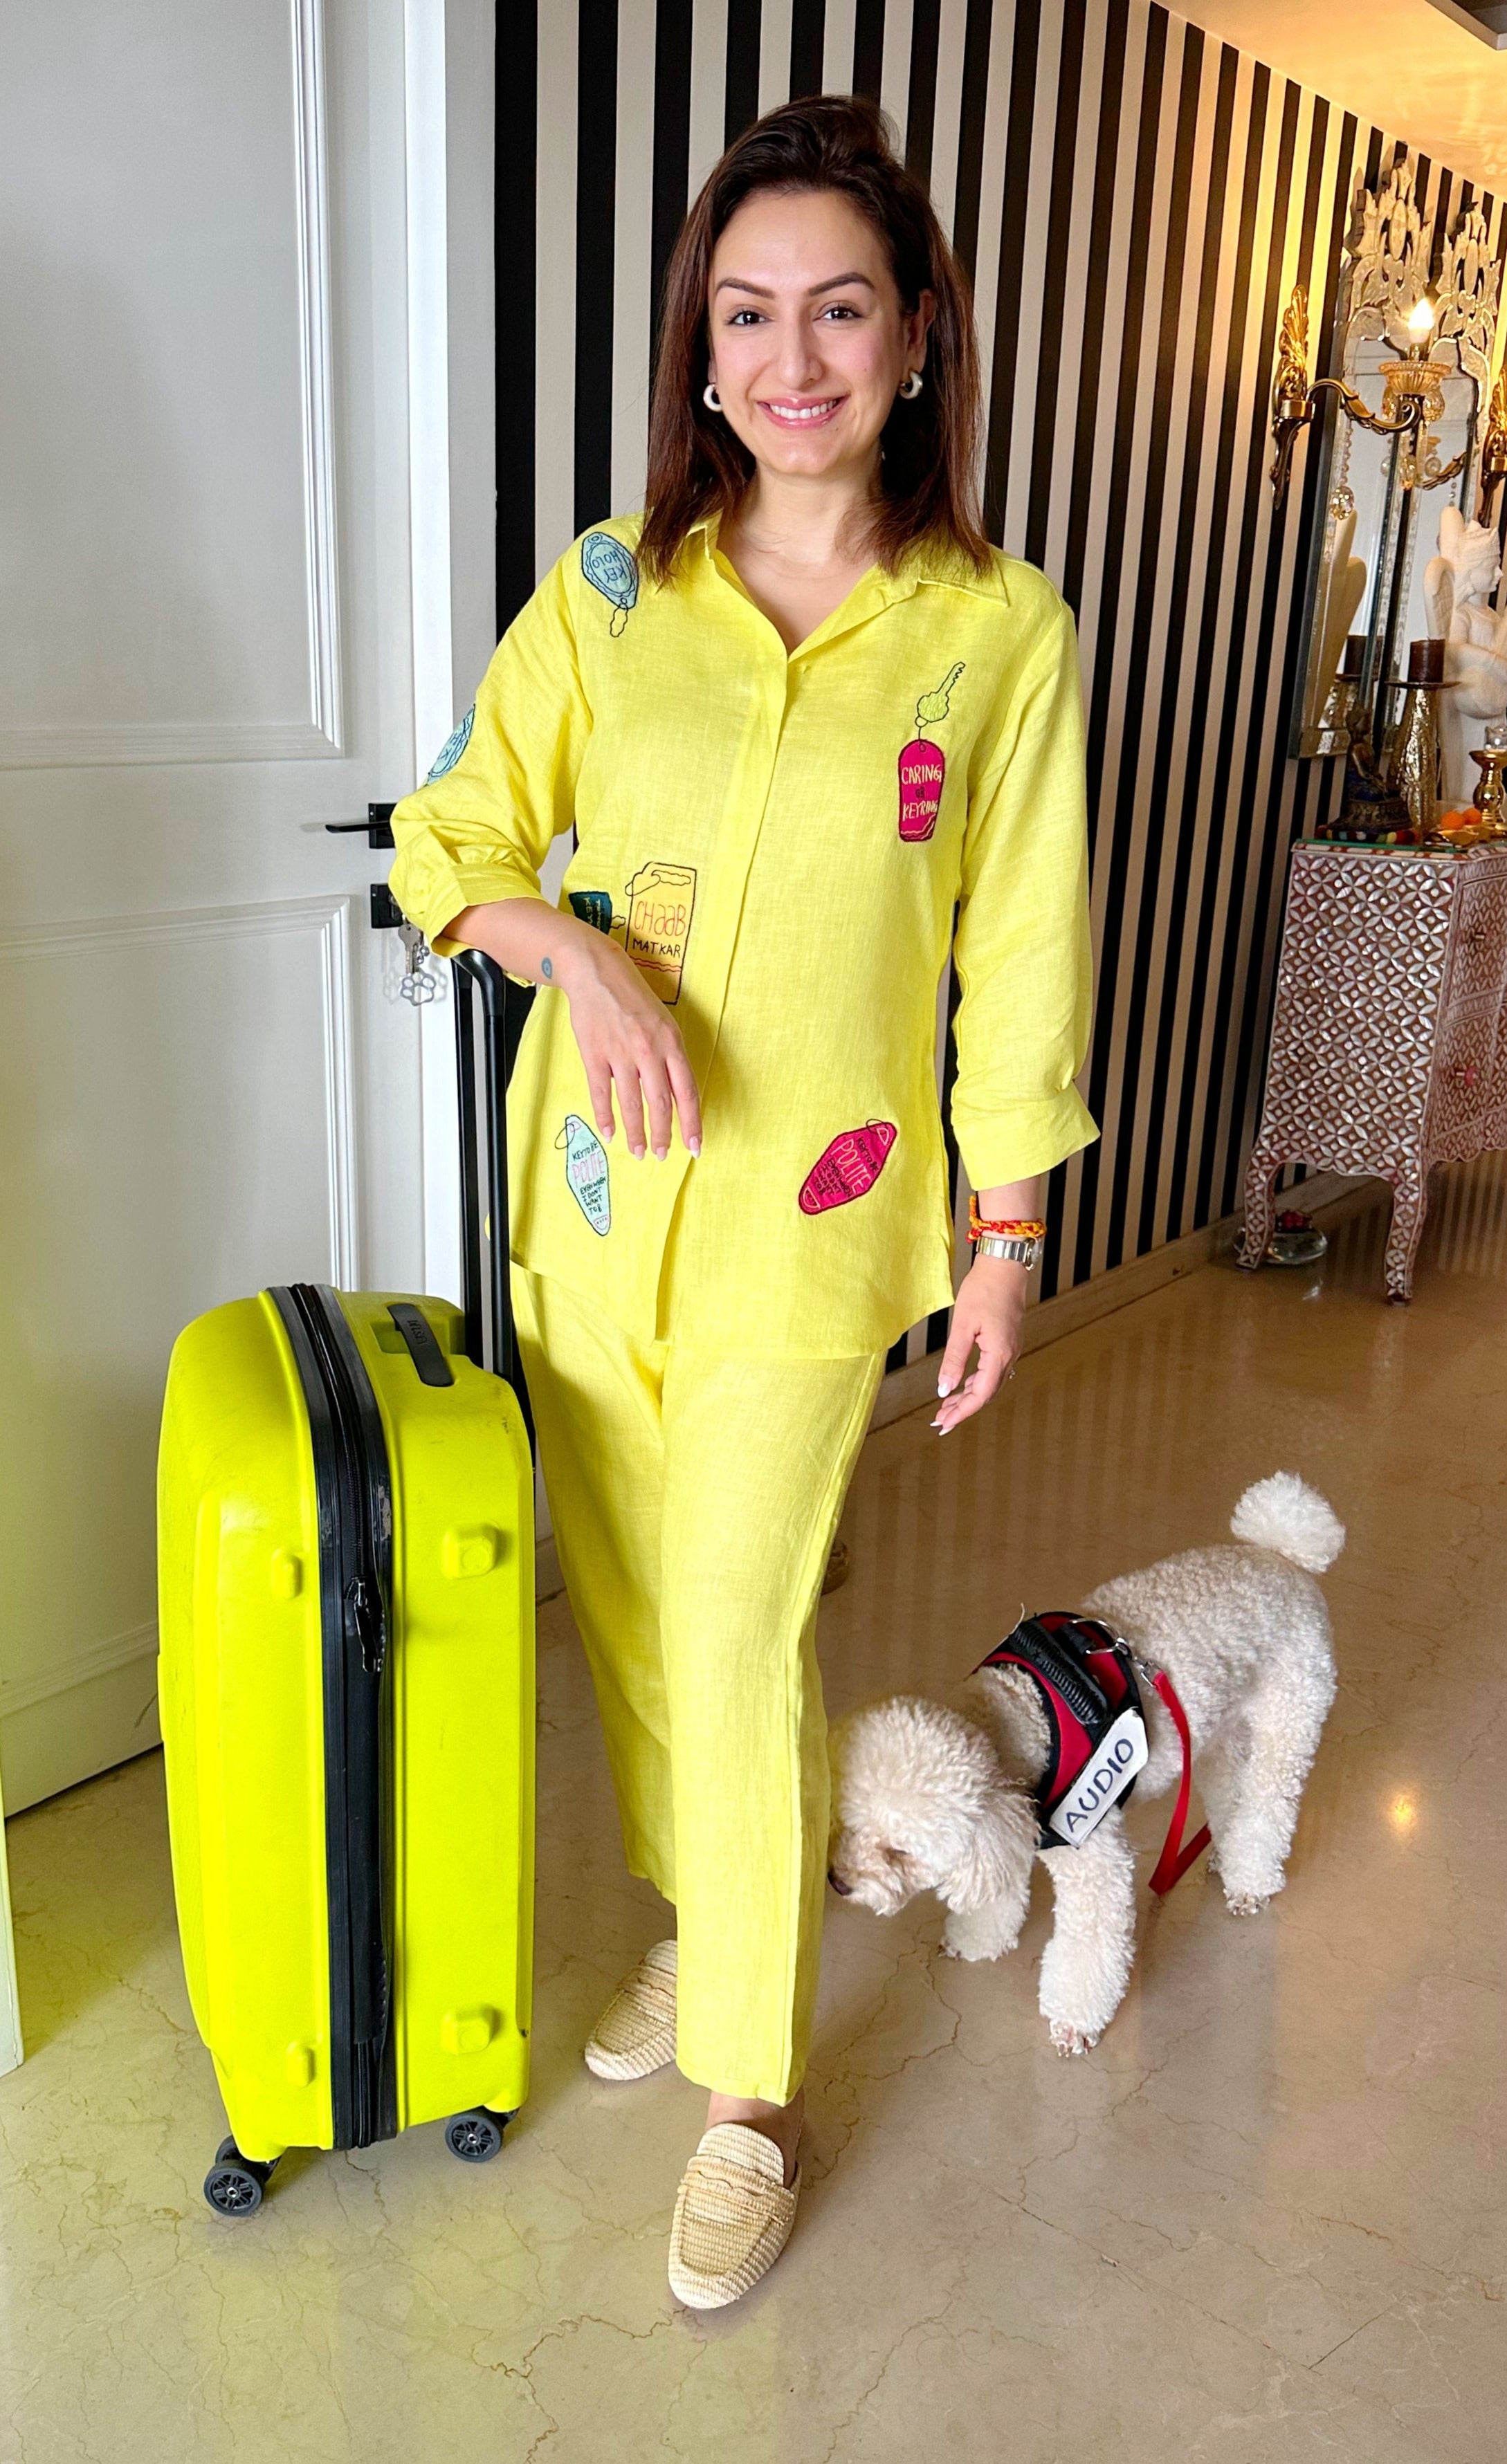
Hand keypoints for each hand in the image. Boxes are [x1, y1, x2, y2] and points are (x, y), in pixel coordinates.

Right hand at [447, 899, 701, 1160]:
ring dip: (636, 1133)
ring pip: (632, 1103)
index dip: (692, 1122)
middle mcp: (648, 1049)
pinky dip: (606, 1116)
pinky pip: (602, 1093)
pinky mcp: (594, 1053)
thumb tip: (677, 1094)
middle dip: (663, 1134)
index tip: (695, 1146)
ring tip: (638, 1152)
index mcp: (671, 1042)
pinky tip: (610, 1133)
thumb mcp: (663, 1022)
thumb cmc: (634, 997)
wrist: (597, 971)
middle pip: (660, 1103)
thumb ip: (670, 1056)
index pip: (686, 1091)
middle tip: (663, 1155)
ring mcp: (620, 1052)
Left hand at [931, 1256, 1026, 1433]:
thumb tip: (944, 1389)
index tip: (943, 1423)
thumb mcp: (962, 1326)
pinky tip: (963, 1384)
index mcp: (1000, 1354)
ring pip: (991, 1383)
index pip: (980, 1394)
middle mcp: (1010, 1355)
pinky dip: (977, 1382)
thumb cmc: (983, 1290)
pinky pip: (994, 1371)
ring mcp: (1012, 1349)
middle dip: (963, 1409)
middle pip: (987, 1393)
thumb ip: (954, 1360)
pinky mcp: (1009, 1341)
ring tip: (947, 1406)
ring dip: (969, 1397)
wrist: (1004, 1265)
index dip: (962, 1411)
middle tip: (940, 1421)